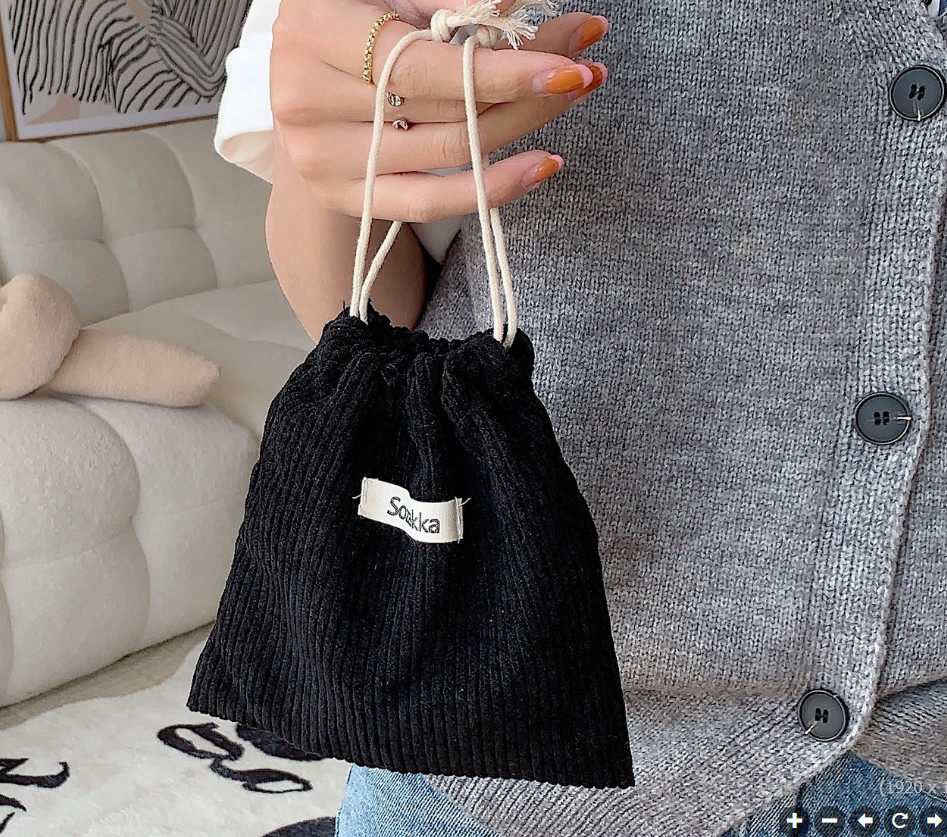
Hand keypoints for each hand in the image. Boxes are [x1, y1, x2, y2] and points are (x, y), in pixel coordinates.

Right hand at [270, 0, 608, 222]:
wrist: (307, 84)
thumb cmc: (355, 23)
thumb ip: (446, 2)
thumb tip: (520, 9)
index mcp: (315, 29)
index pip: (426, 62)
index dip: (501, 66)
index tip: (569, 55)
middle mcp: (305, 98)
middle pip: (444, 105)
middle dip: (526, 87)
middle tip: (585, 69)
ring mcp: (321, 156)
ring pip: (447, 150)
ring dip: (523, 126)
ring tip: (571, 96)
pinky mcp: (343, 196)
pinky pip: (429, 202)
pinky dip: (491, 187)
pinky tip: (541, 165)